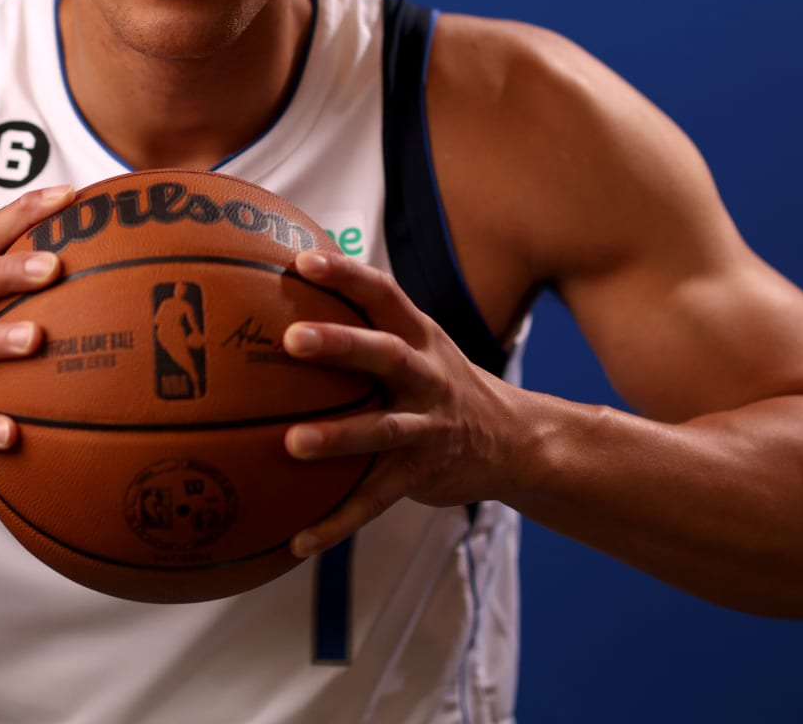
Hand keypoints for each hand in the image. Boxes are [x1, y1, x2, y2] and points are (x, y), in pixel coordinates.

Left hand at [282, 250, 516, 556]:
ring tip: (292, 443)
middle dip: (341, 344)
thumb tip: (289, 285)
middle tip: (291, 339)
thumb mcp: (418, 342)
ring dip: (338, 437)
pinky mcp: (422, 474)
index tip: (303, 261)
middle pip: (385, 355)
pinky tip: (297, 540)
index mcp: (418, 336)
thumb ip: (367, 320)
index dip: (346, 275)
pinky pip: (375, 500)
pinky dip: (337, 522)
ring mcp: (427, 426)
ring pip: (382, 430)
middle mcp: (425, 376)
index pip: (383, 294)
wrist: (512, 440)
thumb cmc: (438, 381)